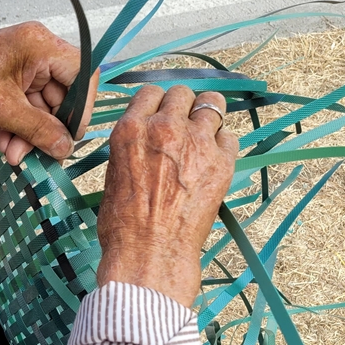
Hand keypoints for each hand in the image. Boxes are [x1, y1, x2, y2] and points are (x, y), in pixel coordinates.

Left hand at [0, 22, 98, 164]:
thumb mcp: (2, 110)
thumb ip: (39, 129)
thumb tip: (65, 147)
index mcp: (39, 44)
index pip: (82, 74)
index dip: (81, 108)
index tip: (71, 135)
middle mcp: (37, 52)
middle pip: (64, 95)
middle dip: (49, 128)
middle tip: (41, 154)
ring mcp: (25, 68)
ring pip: (45, 108)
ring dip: (32, 135)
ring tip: (14, 154)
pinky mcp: (13, 84)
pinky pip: (29, 110)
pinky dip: (21, 130)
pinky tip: (7, 145)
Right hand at [95, 86, 236, 306]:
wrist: (150, 251)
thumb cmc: (124, 223)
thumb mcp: (114, 174)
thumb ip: (132, 147)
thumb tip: (145, 142)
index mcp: (131, 129)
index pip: (150, 93)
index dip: (156, 103)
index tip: (160, 114)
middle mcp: (164, 127)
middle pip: (182, 94)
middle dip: (182, 106)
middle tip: (182, 125)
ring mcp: (196, 142)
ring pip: (212, 104)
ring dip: (207, 116)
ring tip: (204, 133)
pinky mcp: (222, 161)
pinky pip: (230, 135)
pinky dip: (223, 144)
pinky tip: (214, 159)